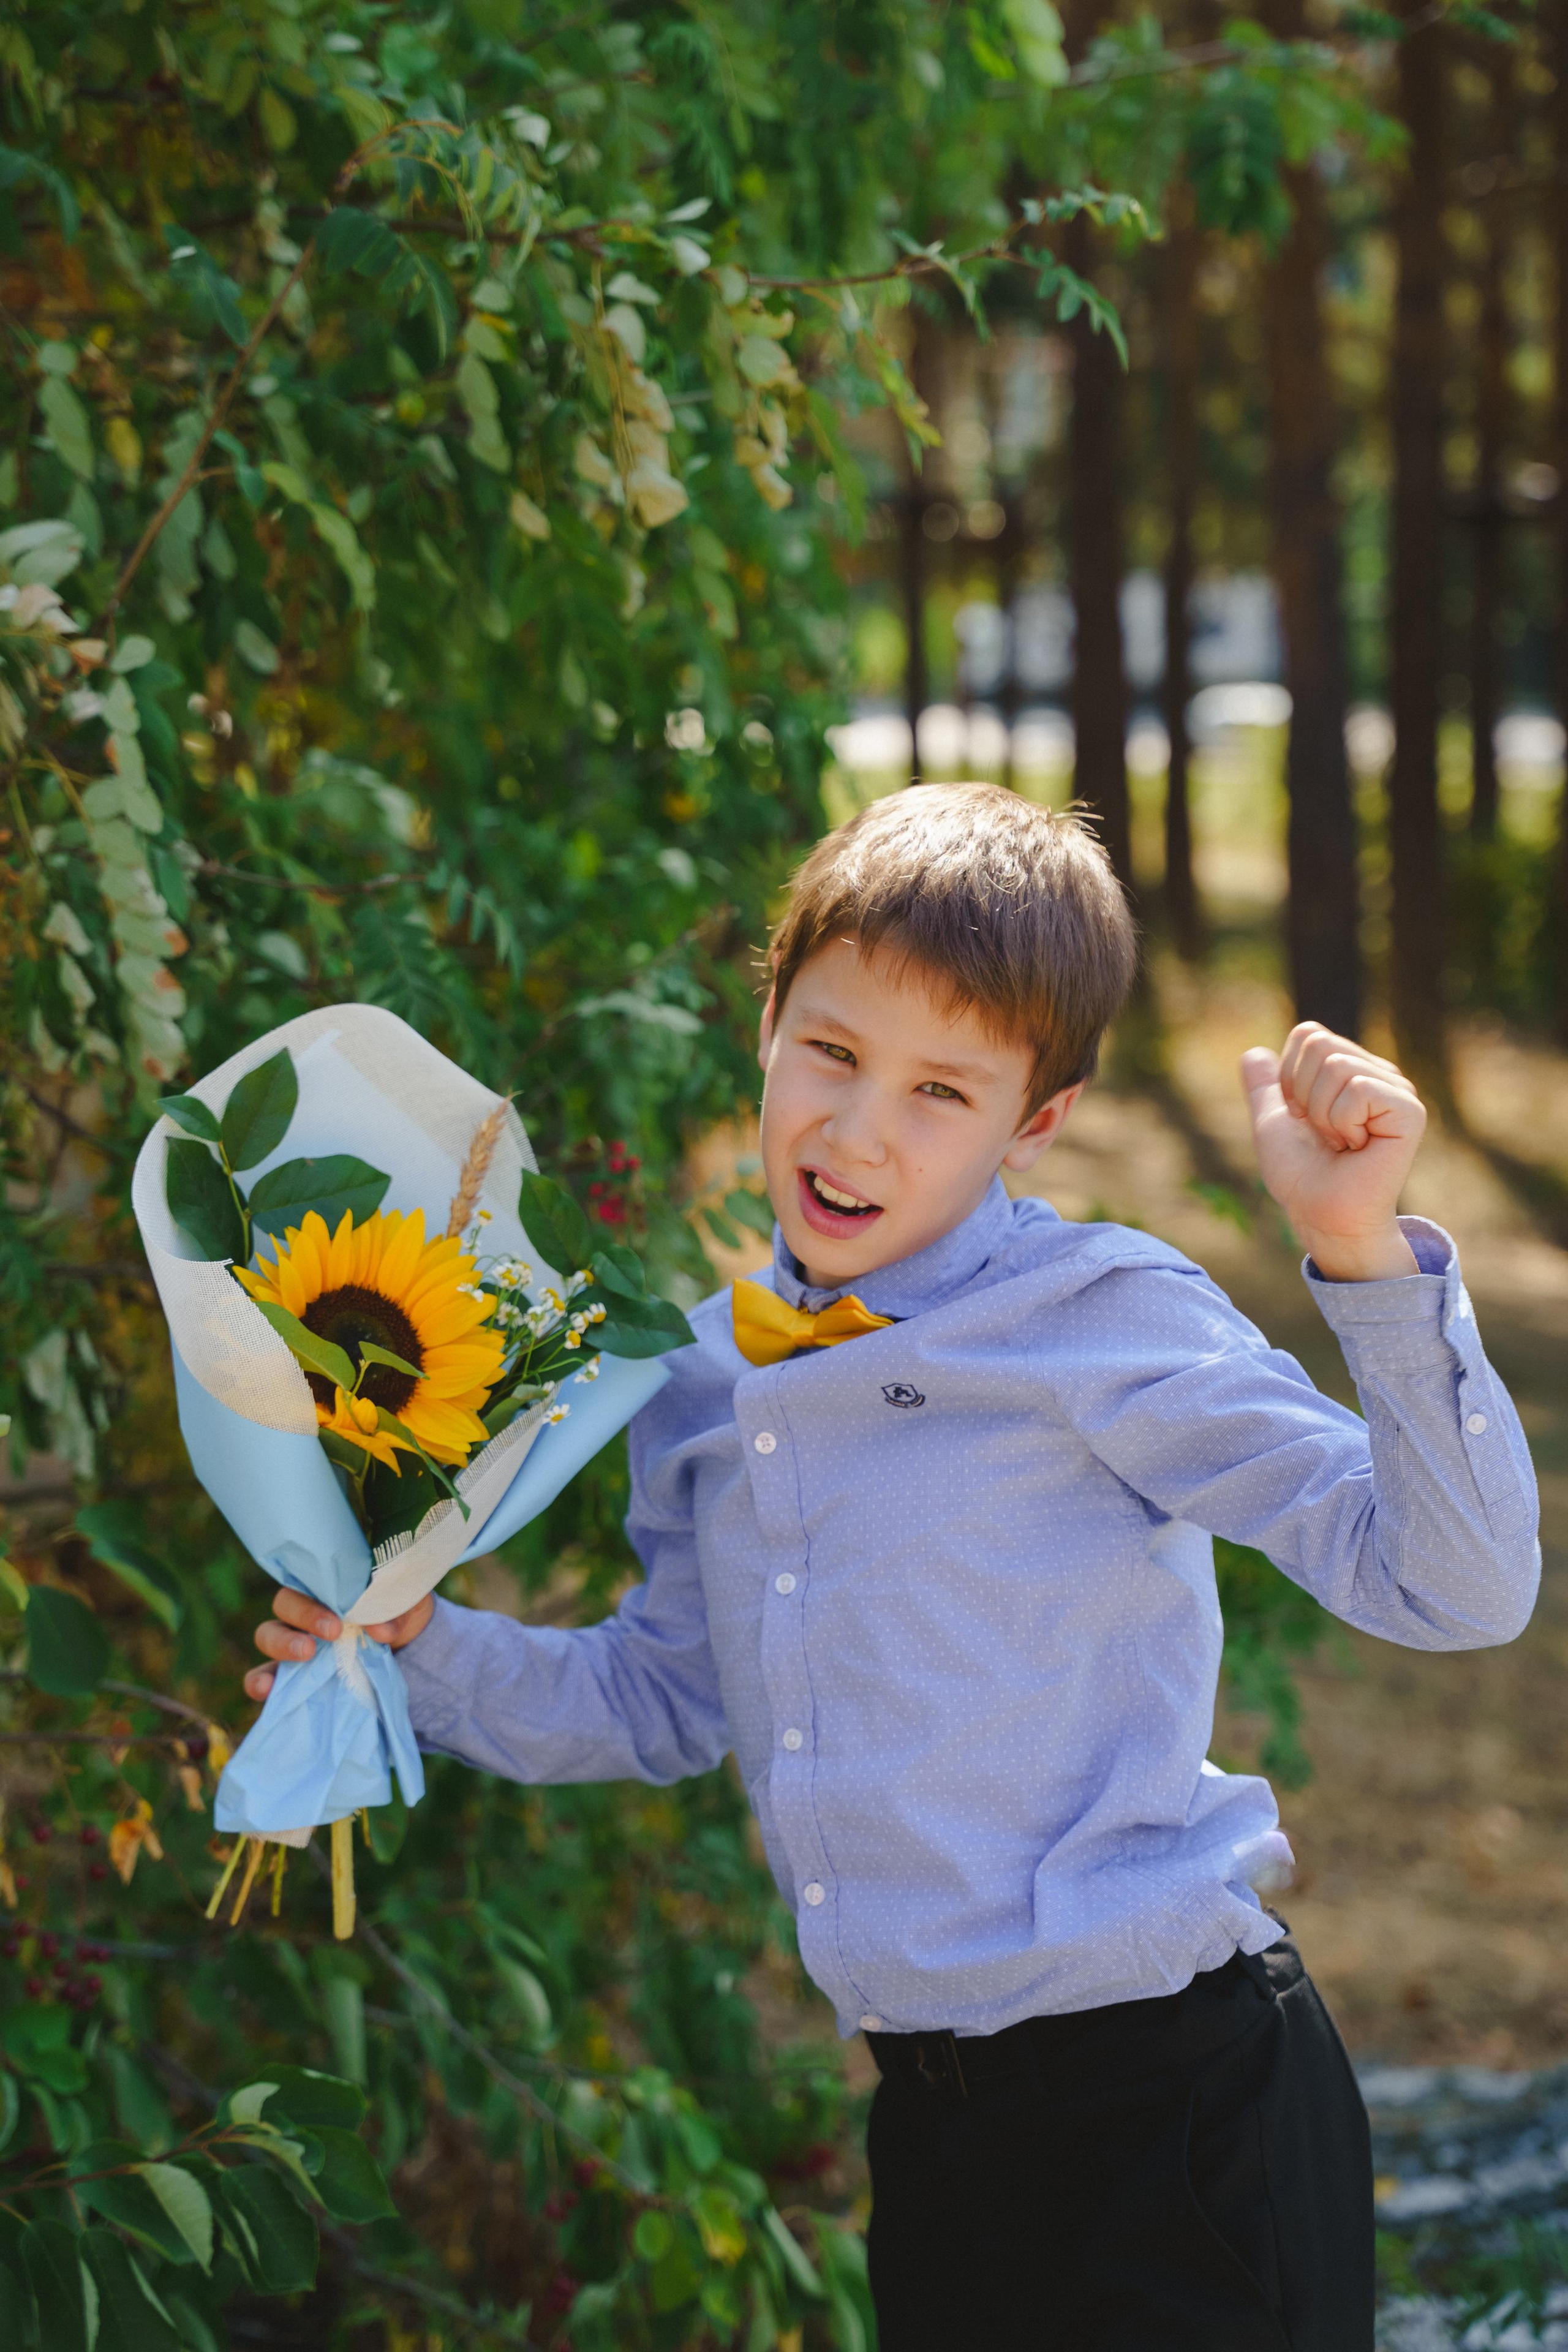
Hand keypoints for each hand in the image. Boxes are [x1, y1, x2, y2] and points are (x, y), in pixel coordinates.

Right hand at [243, 1586, 432, 1703]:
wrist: (407, 1646)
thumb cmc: (397, 1613)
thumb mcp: (405, 1607)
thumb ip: (394, 1613)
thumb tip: (382, 1631)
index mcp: (328, 1587)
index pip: (308, 1581)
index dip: (317, 1599)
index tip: (339, 1622)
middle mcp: (304, 1611)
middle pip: (285, 1606)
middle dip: (304, 1619)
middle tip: (332, 1634)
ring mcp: (293, 1640)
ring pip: (268, 1635)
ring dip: (280, 1646)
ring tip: (304, 1656)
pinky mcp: (291, 1673)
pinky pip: (265, 1675)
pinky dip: (261, 1682)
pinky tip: (266, 1690)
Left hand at [1240, 1023, 1424, 1281]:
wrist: (1321, 1214)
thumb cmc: (1301, 1175)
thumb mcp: (1272, 1122)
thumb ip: (1264, 1087)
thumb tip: (1254, 1052)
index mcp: (1351, 1070)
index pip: (1308, 1034)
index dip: (1289, 1077)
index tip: (1302, 1118)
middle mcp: (1379, 1074)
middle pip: (1319, 1043)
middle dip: (1304, 1094)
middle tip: (1323, 1133)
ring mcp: (1398, 1090)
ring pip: (1337, 1065)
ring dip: (1323, 1114)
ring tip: (1342, 1142)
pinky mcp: (1409, 1110)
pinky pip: (1358, 1090)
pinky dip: (1343, 1123)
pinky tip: (1358, 1147)